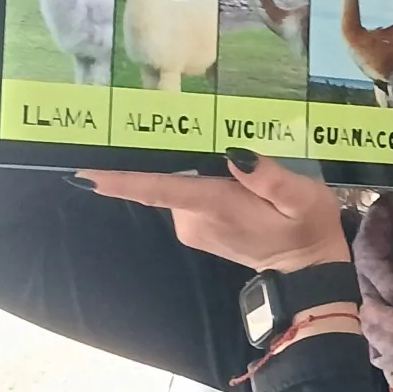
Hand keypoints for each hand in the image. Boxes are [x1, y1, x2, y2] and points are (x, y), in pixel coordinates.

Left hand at [76, 150, 349, 272]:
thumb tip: (234, 154)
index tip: (84, 173)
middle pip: (167, 176)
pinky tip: (227, 177)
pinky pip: (186, 195)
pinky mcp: (196, 230)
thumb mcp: (303, 199)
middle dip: (168, 152)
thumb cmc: (308, 228)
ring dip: (193, 167)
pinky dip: (197, 181)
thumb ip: (269, 177)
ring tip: (228, 156)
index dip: (121, 180)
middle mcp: (195, 219)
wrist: (306, 271)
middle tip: (171, 120)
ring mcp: (193, 228)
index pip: (160, 189)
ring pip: (178, 184)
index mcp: (217, 206)